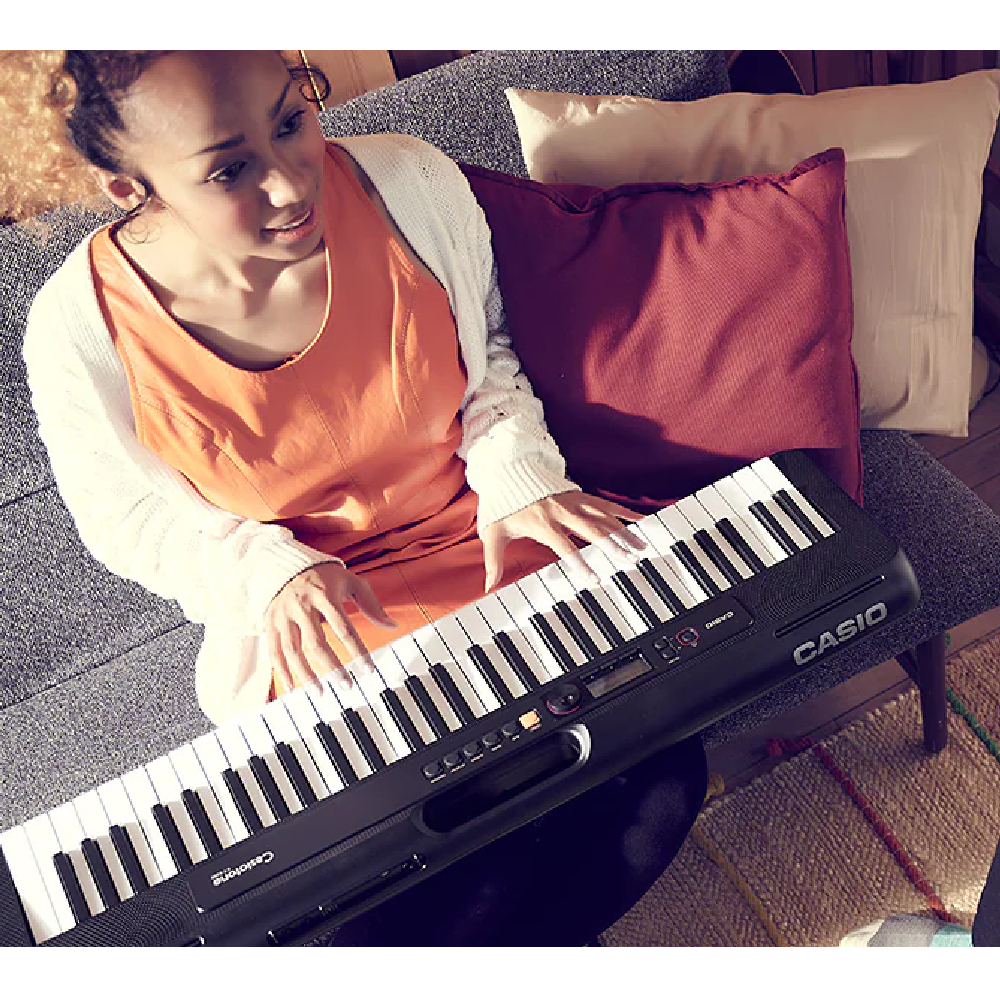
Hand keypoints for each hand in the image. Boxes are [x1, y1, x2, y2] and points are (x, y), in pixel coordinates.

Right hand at [264, 561, 396, 693]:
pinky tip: (294, 686)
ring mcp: (283, 615)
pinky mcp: (270, 623)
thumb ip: (371, 604)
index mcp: (324, 595)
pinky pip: (274, 650)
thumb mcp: (350, 583)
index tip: (369, 669)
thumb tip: (391, 626)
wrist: (286, 564)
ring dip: (306, 674)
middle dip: (332, 667)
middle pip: (317, 642)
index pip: (344, 627)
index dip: (357, 650)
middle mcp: (301, 605)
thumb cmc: (324, 577)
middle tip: (346, 685)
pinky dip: (282, 670)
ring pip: (292, 650)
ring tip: (320, 692)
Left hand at [480, 490, 646, 592]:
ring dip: (624, 532)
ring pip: (604, 517)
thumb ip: (494, 561)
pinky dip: (624, 512)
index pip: (565, 547)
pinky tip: (641, 521)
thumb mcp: (494, 532)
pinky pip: (606, 505)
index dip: (580, 563)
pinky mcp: (581, 496)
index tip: (595, 579)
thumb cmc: (503, 505)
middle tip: (631, 561)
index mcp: (543, 523)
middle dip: (613, 546)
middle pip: (592, 530)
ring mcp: (574, 502)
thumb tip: (489, 587)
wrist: (509, 471)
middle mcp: (562, 512)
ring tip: (641, 546)